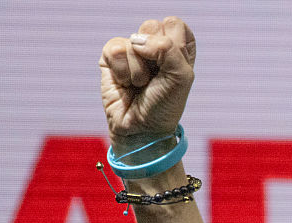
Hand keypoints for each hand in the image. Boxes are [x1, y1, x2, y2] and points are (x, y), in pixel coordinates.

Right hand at [99, 17, 195, 153]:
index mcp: (176, 47)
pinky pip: (115, 48)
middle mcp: (154, 46)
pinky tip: (125, 83)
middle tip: (156, 77)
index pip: (175, 25)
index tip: (174, 70)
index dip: (175, 47)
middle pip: (153, 25)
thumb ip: (168, 49)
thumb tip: (137, 41)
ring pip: (135, 40)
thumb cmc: (165, 105)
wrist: (142, 129)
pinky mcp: (110, 57)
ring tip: (140, 85)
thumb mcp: (182, 77)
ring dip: (140, 69)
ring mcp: (131, 50)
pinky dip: (123, 70)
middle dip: (156, 56)